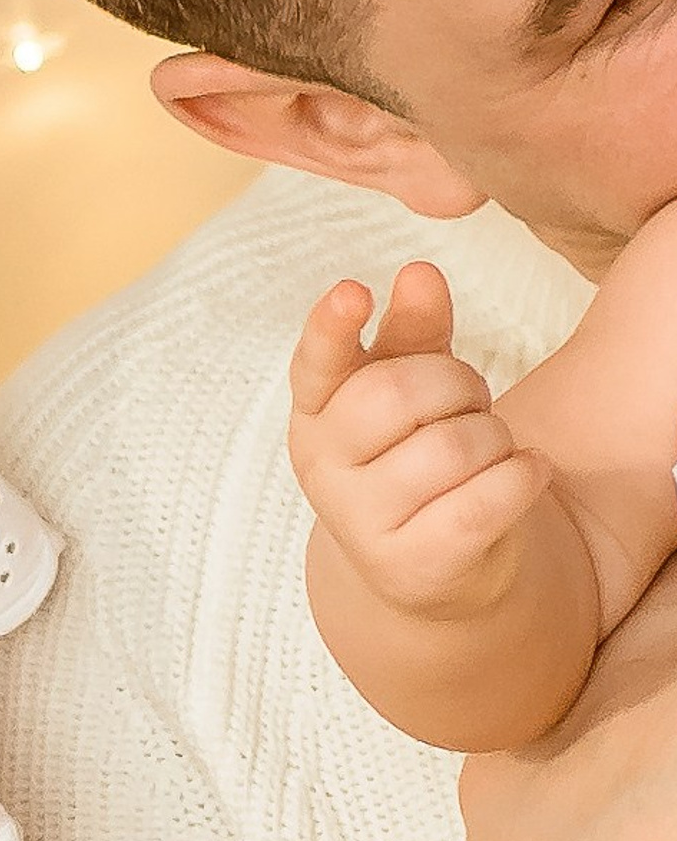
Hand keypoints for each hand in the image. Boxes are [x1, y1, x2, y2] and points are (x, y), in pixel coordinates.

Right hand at [288, 261, 552, 615]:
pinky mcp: (413, 565)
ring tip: (489, 450)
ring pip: (453, 448)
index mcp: (315, 413)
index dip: (332, 327)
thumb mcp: (413, 387)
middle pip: (400, 393)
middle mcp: (323, 468)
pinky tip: (525, 473)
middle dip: (459, 385)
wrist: (430, 568)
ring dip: (494, 439)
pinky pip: (485, 500)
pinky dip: (523, 476)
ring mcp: (361, 522)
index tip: (353, 292)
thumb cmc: (420, 455)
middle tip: (469, 402)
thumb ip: (414, 331)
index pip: (316, 364)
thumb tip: (419, 272)